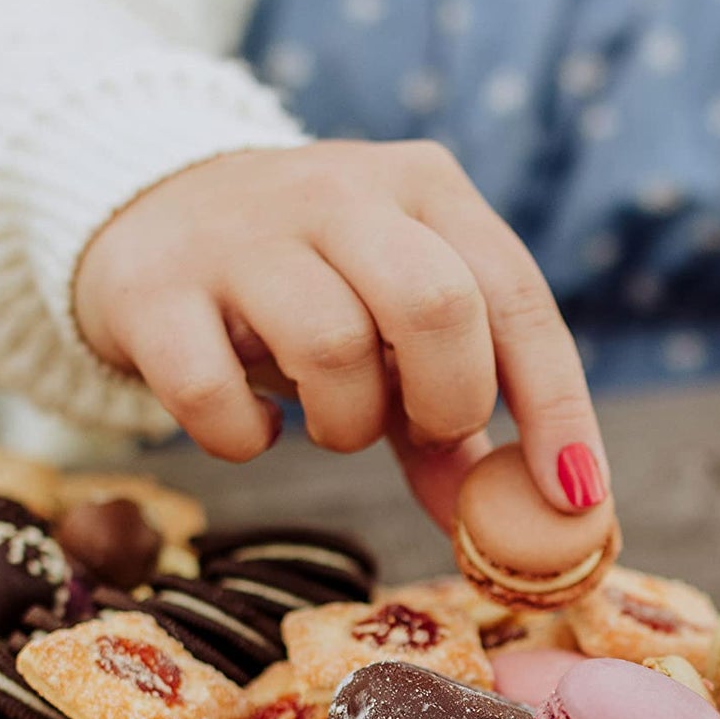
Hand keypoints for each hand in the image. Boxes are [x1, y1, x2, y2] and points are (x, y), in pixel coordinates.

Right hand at [75, 143, 608, 527]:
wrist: (142, 211)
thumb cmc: (303, 286)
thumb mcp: (389, 329)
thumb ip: (445, 421)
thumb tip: (499, 530)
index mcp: (424, 188)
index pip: (515, 294)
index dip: (556, 405)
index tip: (576, 495)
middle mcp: (339, 190)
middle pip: (436, 305)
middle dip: (447, 400)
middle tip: (420, 428)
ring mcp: (241, 231)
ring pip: (332, 345)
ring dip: (346, 423)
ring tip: (328, 419)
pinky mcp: (153, 287)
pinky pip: (214, 393)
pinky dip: (245, 437)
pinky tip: (253, 423)